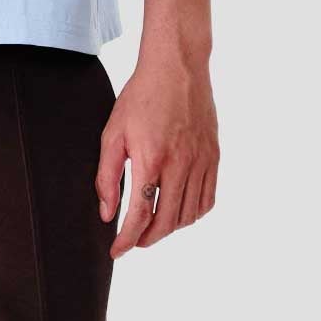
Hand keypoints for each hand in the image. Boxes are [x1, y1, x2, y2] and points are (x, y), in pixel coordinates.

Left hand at [97, 45, 218, 254]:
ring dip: (170, 229)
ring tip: (154, 226)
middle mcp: (180, 165)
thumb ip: (107, 177)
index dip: (126, 240)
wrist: (177, 68)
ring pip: (189, 215)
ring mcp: (201, 161)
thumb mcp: (112, 134)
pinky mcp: (213, 157)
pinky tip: (179, 211)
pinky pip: (208, 199)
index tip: (117, 251)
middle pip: (167, 222)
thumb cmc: (140, 98)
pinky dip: (193, 214)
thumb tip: (107, 214)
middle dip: (148, 239)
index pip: (139, 215)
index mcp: (150, 159)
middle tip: (134, 241)